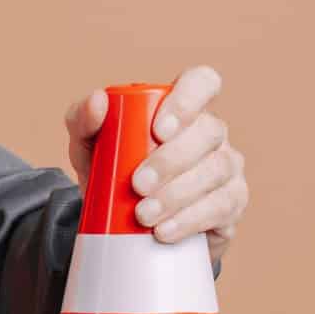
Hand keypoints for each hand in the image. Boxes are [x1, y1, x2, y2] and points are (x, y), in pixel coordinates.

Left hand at [62, 64, 245, 270]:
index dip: (187, 101)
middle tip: (137, 185)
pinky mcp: (231, 203)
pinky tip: (165, 231)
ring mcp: (227, 167)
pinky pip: (222, 206)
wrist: (120, 224)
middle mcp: (211, 132)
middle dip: (172, 160)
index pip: (202, 82)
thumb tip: (97, 100)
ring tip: (143, 215)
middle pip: (208, 132)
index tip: (158, 130)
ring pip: (216, 170)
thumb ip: (83, 119)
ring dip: (178, 194)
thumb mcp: (87, 146)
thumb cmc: (111, 171)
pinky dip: (190, 220)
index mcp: (182, 108)